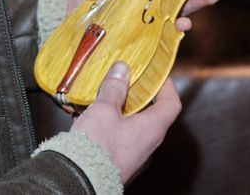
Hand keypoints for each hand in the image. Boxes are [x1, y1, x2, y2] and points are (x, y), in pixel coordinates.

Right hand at [71, 61, 180, 183]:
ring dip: (122, 111)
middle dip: (139, 95)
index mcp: (152, 129)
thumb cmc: (97, 145)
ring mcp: (135, 156)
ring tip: (104, 98)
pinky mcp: (120, 162)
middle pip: (152, 114)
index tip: (157, 74)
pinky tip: (92, 118)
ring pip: (134, 126)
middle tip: (126, 81)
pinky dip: (112, 125)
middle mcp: (149, 144)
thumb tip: (122, 69)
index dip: (167, 86)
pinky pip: (121, 138)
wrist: (78, 180)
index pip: (171, 104)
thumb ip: (114, 88)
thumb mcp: (104, 109)